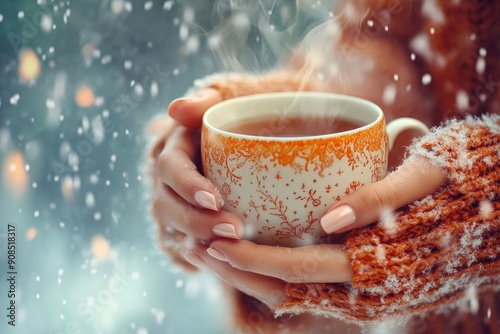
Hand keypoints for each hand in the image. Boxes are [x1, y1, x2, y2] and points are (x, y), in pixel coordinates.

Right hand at [151, 88, 245, 265]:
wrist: (263, 135)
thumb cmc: (248, 113)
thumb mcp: (232, 98)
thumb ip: (209, 98)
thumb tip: (178, 108)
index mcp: (175, 147)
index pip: (171, 167)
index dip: (188, 185)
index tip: (215, 199)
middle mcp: (170, 179)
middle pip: (168, 205)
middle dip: (197, 221)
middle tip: (234, 231)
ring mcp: (177, 204)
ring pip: (174, 230)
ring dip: (200, 243)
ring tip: (234, 251)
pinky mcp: (189, 225)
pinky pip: (184, 247)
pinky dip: (198, 258)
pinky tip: (220, 265)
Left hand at [187, 156, 446, 310]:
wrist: (487, 219)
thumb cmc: (454, 191)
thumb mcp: (421, 179)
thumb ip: (379, 200)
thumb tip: (329, 220)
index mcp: (377, 267)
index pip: (298, 269)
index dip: (252, 258)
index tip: (214, 239)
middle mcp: (364, 292)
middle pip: (286, 287)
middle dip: (239, 270)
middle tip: (200, 247)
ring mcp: (361, 296)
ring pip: (292, 294)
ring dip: (249, 277)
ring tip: (213, 254)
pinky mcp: (360, 290)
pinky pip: (308, 290)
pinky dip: (273, 278)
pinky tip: (251, 258)